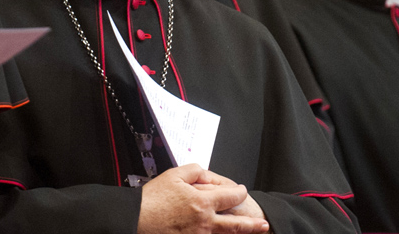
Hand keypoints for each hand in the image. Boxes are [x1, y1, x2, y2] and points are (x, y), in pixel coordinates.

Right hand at [137, 163, 269, 233]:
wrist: (134, 221)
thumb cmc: (152, 200)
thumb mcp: (175, 174)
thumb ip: (197, 170)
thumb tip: (209, 174)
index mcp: (202, 203)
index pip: (232, 197)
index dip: (239, 192)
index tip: (240, 191)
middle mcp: (204, 223)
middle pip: (236, 225)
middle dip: (253, 225)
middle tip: (264, 225)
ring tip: (251, 233)